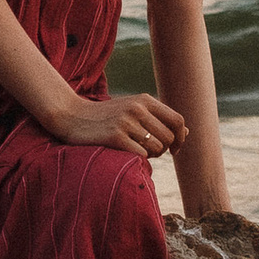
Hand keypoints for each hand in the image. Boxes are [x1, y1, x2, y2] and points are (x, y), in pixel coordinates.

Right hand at [49, 92, 186, 158]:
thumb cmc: (106, 116)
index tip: (175, 148)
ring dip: (152, 156)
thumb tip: (187, 131)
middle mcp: (138, 108)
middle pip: (169, 137)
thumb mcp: (134, 109)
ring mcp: (126, 122)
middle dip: (165, 150)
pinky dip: (138, 159)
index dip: (181, 137)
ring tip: (138, 152)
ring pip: (157, 148)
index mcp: (145, 100)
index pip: (178, 120)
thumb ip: (159, 118)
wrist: (71, 116)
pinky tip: (128, 154)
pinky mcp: (115, 137)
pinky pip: (141, 155)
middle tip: (152, 152)